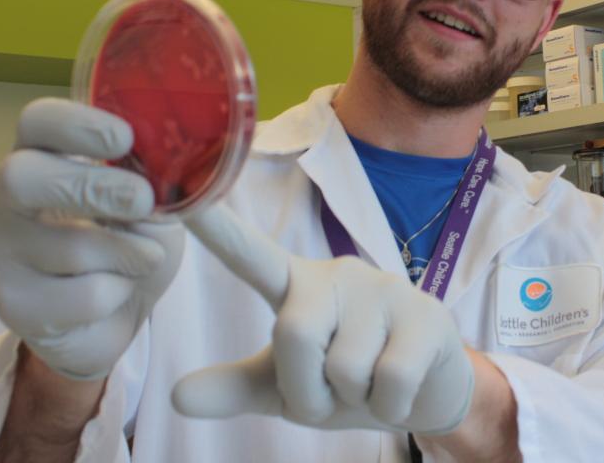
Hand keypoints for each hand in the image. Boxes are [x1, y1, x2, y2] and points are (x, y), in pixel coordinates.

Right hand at [0, 97, 184, 379]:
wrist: (117, 313)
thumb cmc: (131, 241)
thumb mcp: (153, 204)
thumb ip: (151, 184)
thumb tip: (158, 177)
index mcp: (42, 155)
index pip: (37, 122)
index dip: (78, 124)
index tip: (125, 138)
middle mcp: (7, 197)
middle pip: (23, 177)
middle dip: (94, 188)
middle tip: (143, 200)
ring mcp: (0, 251)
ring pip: (69, 248)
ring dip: (129, 254)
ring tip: (143, 258)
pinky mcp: (14, 304)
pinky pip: (83, 297)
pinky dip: (120, 293)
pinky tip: (116, 291)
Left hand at [171, 203, 473, 434]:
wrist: (427, 392)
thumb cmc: (348, 380)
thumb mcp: (286, 389)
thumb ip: (233, 387)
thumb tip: (176, 396)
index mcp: (297, 288)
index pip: (252, 255)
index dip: (218, 228)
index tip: (184, 198)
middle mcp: (338, 275)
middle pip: (294, 334)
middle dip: (308, 388)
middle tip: (334, 393)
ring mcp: (385, 290)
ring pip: (345, 368)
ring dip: (354, 399)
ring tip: (373, 384)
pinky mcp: (427, 315)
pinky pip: (390, 381)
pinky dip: (389, 406)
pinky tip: (401, 390)